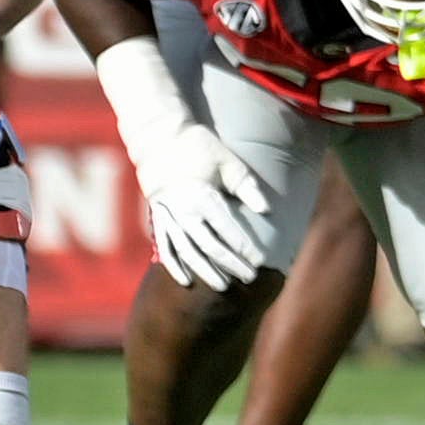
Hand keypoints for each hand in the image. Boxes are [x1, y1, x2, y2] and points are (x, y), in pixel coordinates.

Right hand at [133, 122, 274, 292]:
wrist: (160, 137)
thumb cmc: (200, 147)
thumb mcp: (228, 161)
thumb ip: (247, 187)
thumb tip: (266, 209)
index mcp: (202, 197)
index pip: (228, 230)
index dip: (244, 247)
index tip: (261, 260)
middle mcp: (183, 211)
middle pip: (209, 246)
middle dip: (230, 264)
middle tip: (250, 278)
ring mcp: (167, 216)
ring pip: (187, 252)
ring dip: (205, 270)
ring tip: (223, 287)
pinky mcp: (158, 217)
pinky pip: (165, 246)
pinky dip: (174, 265)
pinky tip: (186, 280)